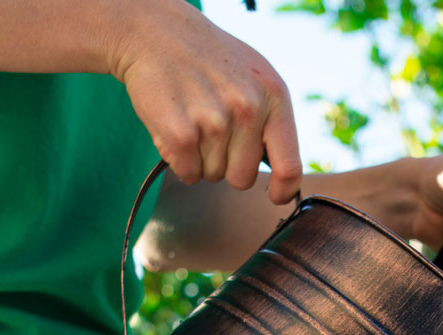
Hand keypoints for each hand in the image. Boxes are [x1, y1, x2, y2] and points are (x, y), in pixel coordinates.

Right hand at [108, 0, 301, 203]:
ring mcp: (215, 122)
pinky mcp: (181, 133)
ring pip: (213, 175)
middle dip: (226, 164)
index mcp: (274, 96)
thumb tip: (284, 175)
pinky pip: (187, 173)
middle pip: (243, 178)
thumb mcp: (255, 76)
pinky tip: (175, 128)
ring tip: (192, 118)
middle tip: (211, 130)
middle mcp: (248, 109)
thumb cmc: (209, 59)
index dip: (282, 189)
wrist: (153, 31)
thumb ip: (273, 119)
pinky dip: (178, 160)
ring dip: (200, 157)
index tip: (274, 195)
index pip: (289, 166)